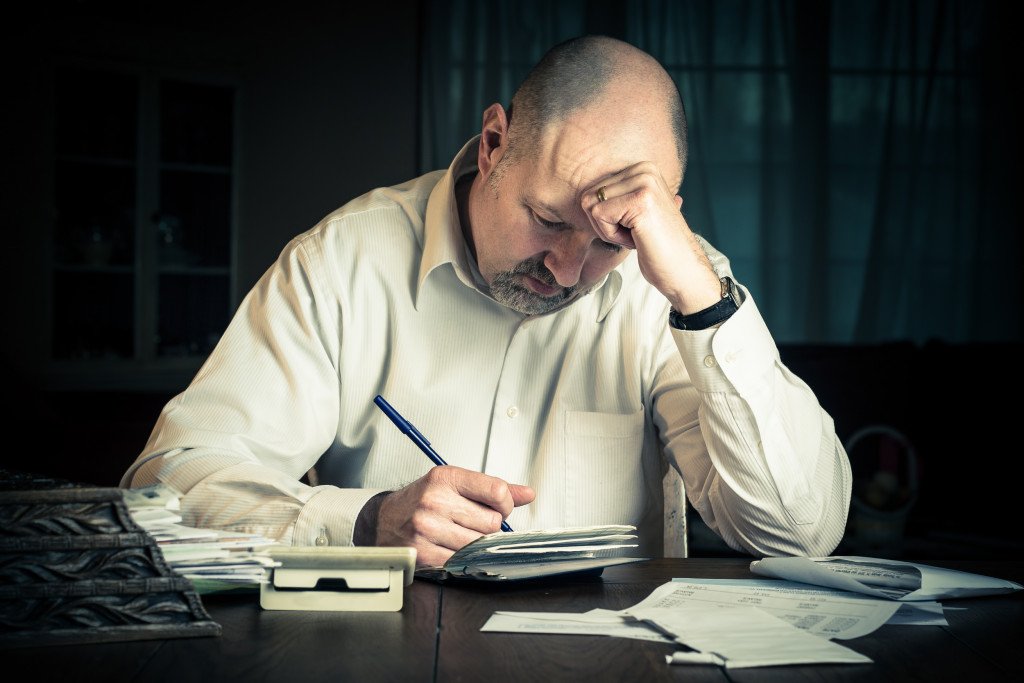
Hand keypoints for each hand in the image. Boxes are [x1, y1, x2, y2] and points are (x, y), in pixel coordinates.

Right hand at [374, 466, 535, 566]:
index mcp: (446, 478)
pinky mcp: (423, 553)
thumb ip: (492, 489)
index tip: (499, 507)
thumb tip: (528, 494)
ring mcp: (427, 528)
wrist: (382, 521)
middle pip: (491, 522)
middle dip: (486, 526)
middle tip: (470, 523)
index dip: (505, 504)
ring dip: (473, 544)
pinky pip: (461, 561)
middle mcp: (435, 500)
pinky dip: (459, 558)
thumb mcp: (454, 484)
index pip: (496, 490)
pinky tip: (447, 547)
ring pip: (478, 545)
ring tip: (457, 535)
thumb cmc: (421, 501)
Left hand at [584, 162, 721, 313]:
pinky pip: (599, 215)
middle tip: (633, 233)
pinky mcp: (639, 200)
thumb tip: (585, 196)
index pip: (594, 189)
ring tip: (635, 235)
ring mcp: (644, 182)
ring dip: (607, 229)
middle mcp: (644, 169)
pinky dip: (612, 235)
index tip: (632, 227)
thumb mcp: (634, 213)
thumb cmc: (656, 246)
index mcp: (642, 169)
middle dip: (603, 223)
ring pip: (591, 205)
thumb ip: (616, 198)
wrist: (682, 269)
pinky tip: (636, 239)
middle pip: (589, 195)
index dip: (605, 216)